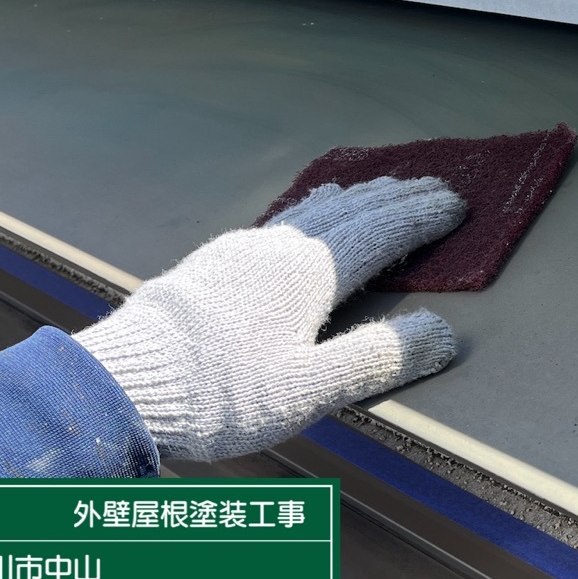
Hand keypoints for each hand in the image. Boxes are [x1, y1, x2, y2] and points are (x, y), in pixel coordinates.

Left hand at [76, 177, 465, 460]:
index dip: (422, 218)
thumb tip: (441, 332)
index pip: (381, 232)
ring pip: (311, 210)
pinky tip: (300, 222)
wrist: (119, 384)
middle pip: (350, 210)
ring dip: (353, 198)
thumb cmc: (218, 395)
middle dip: (396, 197)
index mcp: (309, 272)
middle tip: (432, 183)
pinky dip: (312, 211)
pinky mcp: (212, 265)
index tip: (457, 204)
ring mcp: (240, 251)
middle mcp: (277, 248)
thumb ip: (376, 358)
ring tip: (375, 188)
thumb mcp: (308, 390)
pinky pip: (280, 221)